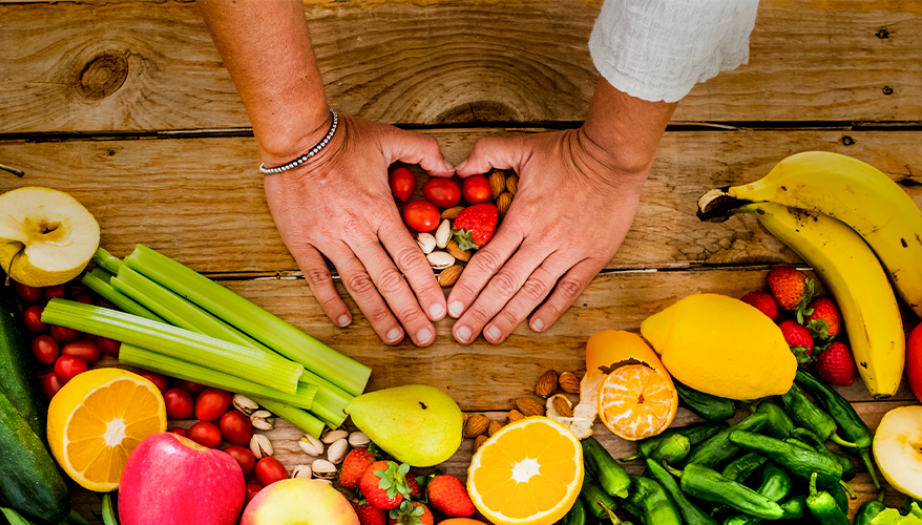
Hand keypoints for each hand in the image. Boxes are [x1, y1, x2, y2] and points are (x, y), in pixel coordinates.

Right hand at [264, 114, 453, 345]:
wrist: (294, 137)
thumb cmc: (342, 138)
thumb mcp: (390, 137)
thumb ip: (425, 151)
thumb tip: (453, 168)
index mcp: (380, 210)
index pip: (409, 258)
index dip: (426, 288)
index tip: (440, 311)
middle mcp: (356, 231)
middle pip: (388, 280)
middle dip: (409, 312)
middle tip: (425, 338)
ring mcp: (327, 239)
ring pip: (357, 285)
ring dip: (377, 314)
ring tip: (394, 337)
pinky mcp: (300, 241)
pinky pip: (317, 278)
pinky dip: (330, 301)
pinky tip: (344, 321)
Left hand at [447, 128, 649, 343]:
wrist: (615, 155)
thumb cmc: (568, 151)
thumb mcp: (521, 146)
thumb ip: (486, 154)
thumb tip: (456, 168)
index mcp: (523, 216)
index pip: (488, 259)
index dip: (468, 286)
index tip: (452, 307)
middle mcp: (543, 239)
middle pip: (506, 283)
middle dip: (481, 312)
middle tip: (462, 334)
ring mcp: (570, 251)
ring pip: (534, 291)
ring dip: (510, 317)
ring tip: (490, 337)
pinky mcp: (593, 256)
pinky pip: (570, 289)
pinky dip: (553, 309)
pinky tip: (535, 326)